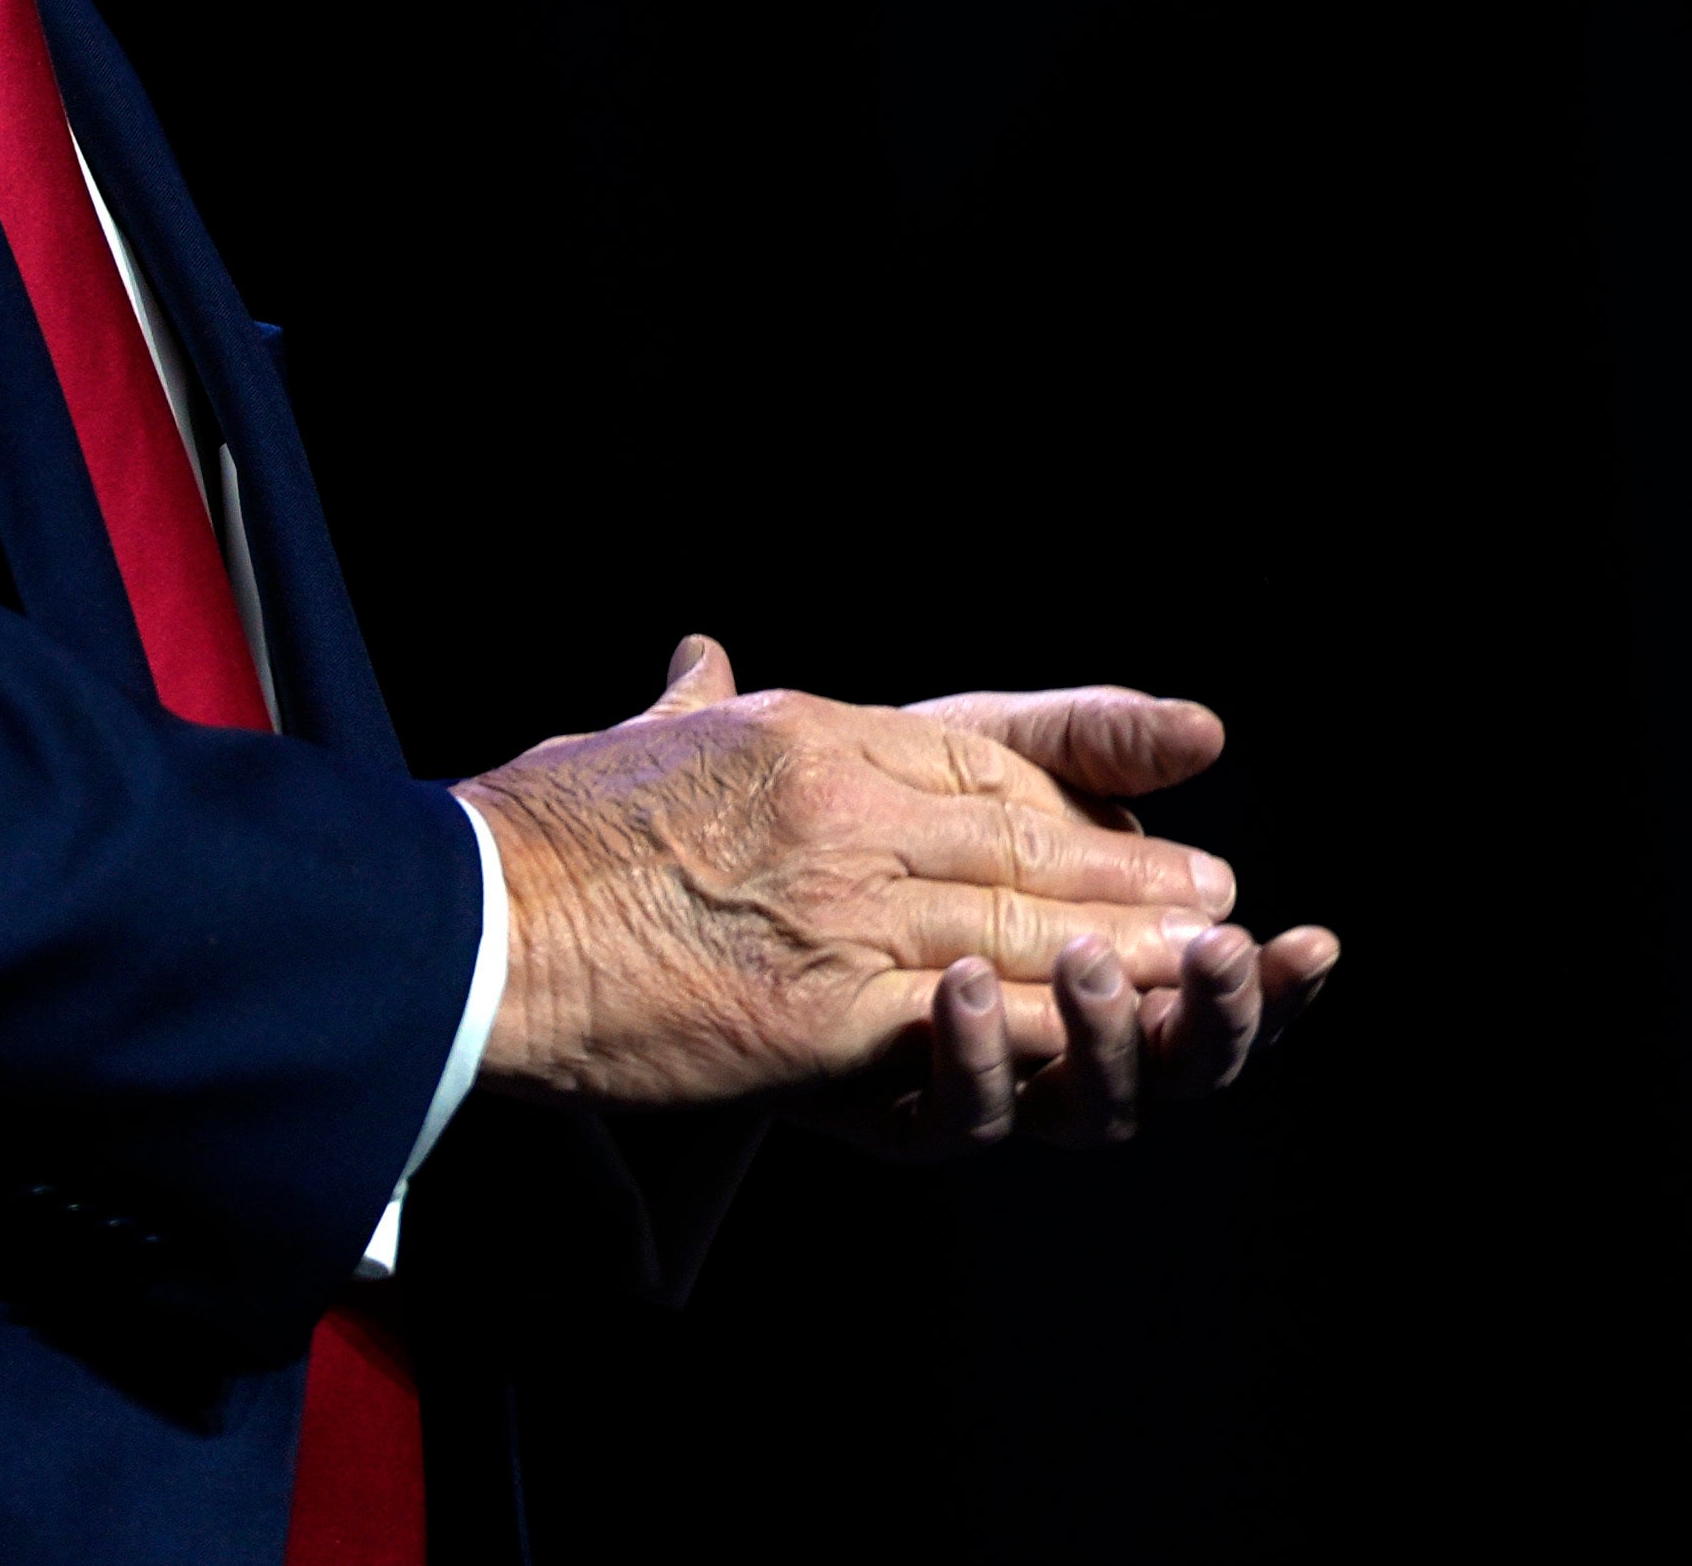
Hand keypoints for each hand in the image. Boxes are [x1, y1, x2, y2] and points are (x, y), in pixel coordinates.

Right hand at [456, 638, 1248, 1110]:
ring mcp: (837, 906)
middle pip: (1017, 839)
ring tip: (1207, 961)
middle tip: (1217, 894)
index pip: (971, 756)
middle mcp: (841, 805)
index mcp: (805, 732)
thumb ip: (688, 704)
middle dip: (1126, 874)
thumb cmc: (536, 831)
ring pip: (1014, 925)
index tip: (1130, 813)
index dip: (1067, 789)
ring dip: (1123, 950)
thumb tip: (700, 656)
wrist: (474, 923)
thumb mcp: (627, 740)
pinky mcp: (819, 1010)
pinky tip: (1105, 1036)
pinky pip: (959, 1020)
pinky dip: (1044, 1027)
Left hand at [850, 683, 1339, 1153]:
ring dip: (1103, 1039)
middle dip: (1213, 1022)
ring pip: (1088, 1108)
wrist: (749, 860)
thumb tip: (1207, 729)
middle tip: (1220, 958)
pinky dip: (979, 1060)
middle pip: (1182, 1069)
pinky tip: (969, 985)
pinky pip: (960, 1116)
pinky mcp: (907, 1112)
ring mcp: (999, 1085)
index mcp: (1123, 966)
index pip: (1227, 991)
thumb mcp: (994, 753)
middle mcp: (1075, 1044)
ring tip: (1091, 961)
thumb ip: (1096, 743)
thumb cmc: (890, 806)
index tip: (1314, 944)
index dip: (1278, 981)